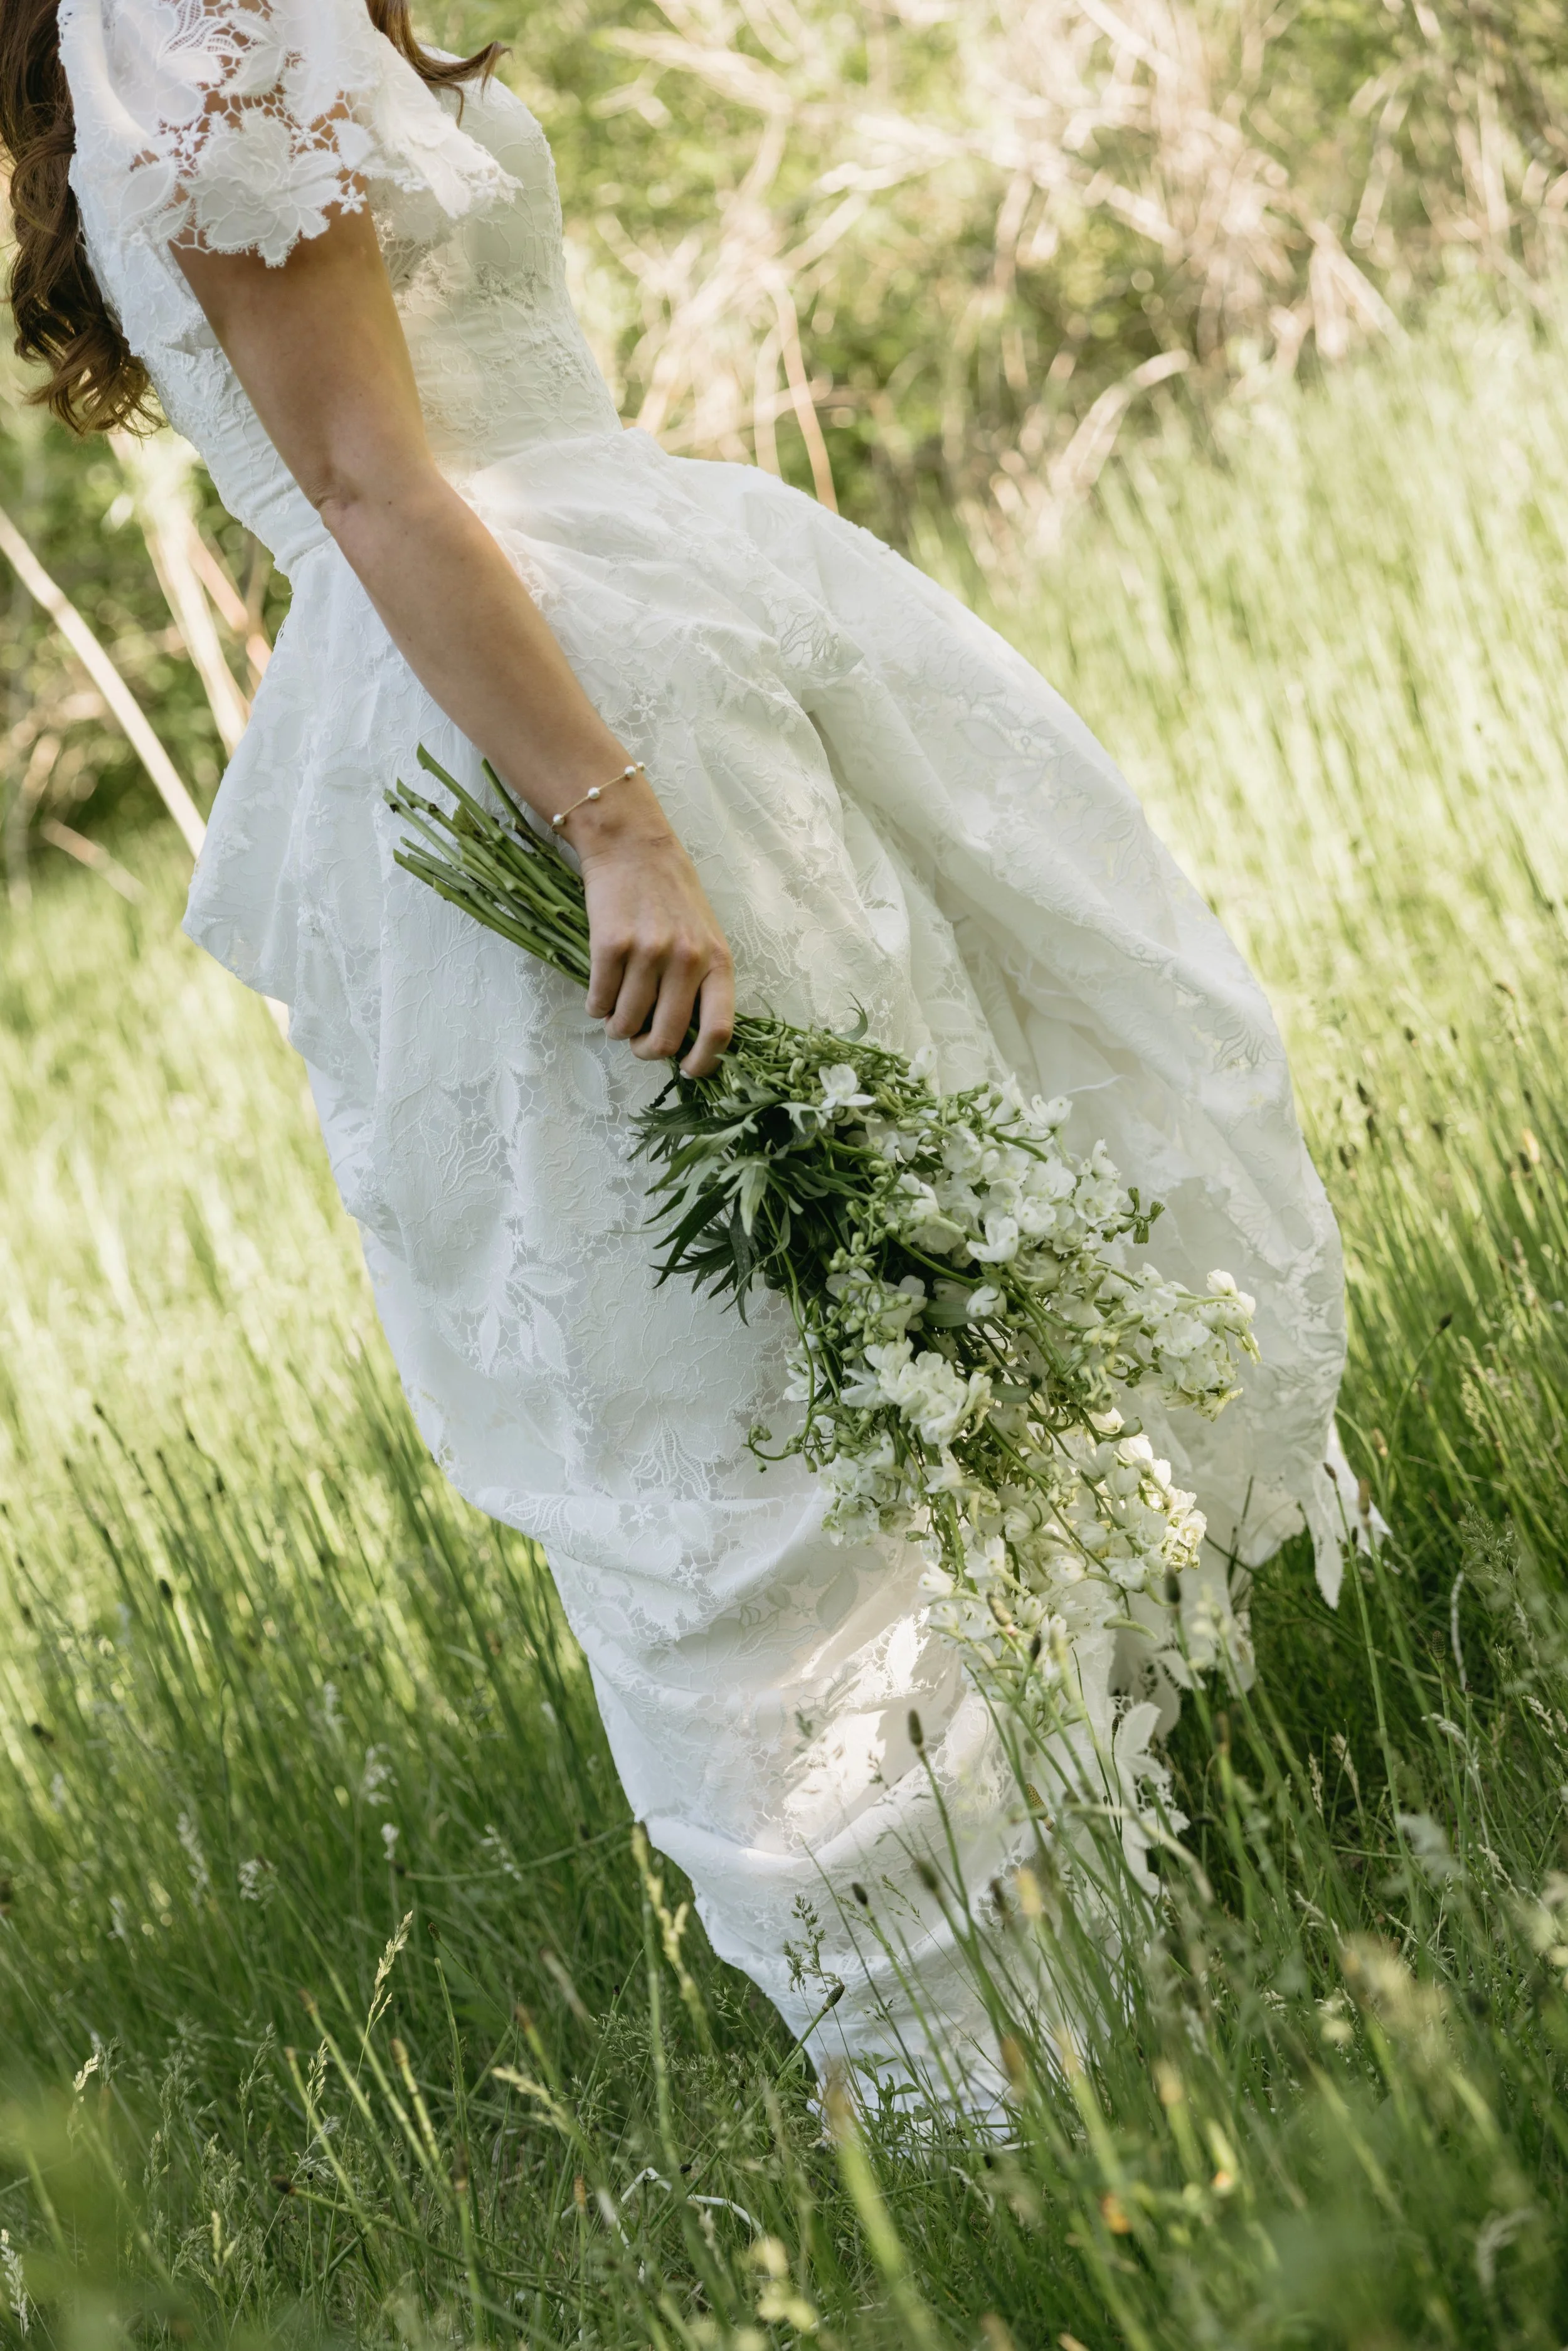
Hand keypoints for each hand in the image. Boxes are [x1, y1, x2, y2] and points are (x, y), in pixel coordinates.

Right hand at [570, 777, 734, 1078]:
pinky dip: (596, 1007)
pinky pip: (600, 1002)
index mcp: (717, 961)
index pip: (719, 1030)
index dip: (703, 1063)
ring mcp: (648, 953)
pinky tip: (600, 995)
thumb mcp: (704, 936)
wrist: (633, 847)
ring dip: (618, 1029)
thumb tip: (687, 1039)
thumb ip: (703, 982)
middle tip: (640, 1043)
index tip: (687, 1071)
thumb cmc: (672, 897)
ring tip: (616, 1015)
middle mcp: (686, 960)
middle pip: (667, 1038)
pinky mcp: (610, 946)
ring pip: (627, 1024)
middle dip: (648, 1051)